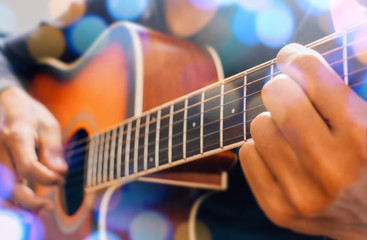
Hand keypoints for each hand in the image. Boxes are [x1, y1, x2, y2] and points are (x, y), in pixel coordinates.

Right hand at [0, 87, 66, 209]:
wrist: (5, 103)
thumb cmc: (30, 114)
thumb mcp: (48, 124)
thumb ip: (53, 148)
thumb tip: (60, 171)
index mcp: (17, 135)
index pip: (29, 166)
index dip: (47, 179)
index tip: (61, 180)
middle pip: (9, 184)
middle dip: (30, 201)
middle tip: (49, 206)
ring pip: (0, 190)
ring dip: (16, 205)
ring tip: (36, 210)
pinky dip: (9, 198)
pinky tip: (22, 203)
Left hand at [239, 44, 366, 239]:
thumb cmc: (365, 157)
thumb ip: (349, 77)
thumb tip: (314, 34)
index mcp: (362, 137)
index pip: (311, 75)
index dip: (297, 59)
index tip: (291, 58)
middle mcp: (333, 168)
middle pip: (278, 96)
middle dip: (280, 88)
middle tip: (287, 94)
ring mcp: (304, 194)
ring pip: (259, 125)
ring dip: (271, 122)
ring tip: (291, 134)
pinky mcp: (279, 210)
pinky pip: (247, 154)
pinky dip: (260, 148)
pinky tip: (281, 156)